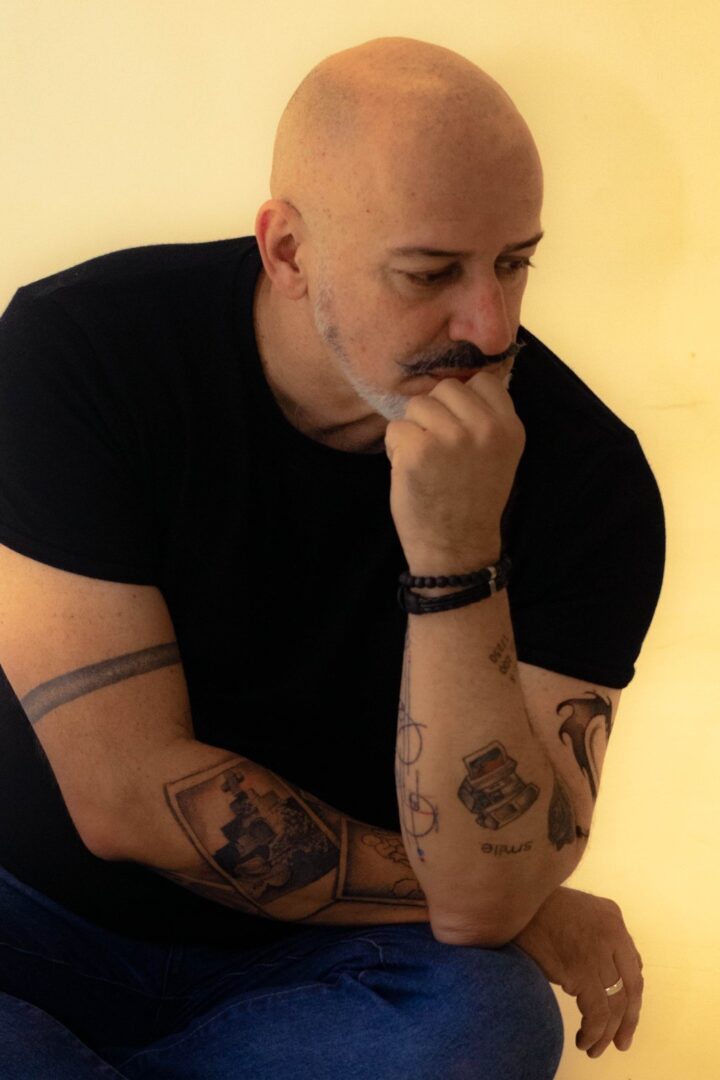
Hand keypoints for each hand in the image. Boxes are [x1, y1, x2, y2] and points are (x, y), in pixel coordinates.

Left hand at [384, 370, 524, 570]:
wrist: (457, 547)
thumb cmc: (473, 500)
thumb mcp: (498, 454)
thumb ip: (486, 418)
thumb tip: (458, 381)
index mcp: (509, 426)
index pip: (481, 380)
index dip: (462, 401)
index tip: (458, 427)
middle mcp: (484, 427)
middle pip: (445, 387)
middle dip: (435, 412)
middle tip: (439, 448)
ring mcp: (451, 437)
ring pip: (417, 404)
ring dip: (413, 430)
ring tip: (425, 461)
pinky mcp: (418, 450)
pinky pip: (396, 428)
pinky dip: (396, 449)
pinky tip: (410, 471)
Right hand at [512, 886, 643, 1058]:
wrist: (511, 902)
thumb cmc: (535, 907)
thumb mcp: (574, 910)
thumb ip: (595, 932)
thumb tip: (608, 971)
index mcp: (612, 917)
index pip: (632, 964)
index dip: (630, 995)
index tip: (624, 1015)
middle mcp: (613, 934)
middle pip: (631, 987)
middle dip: (628, 1020)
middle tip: (620, 1042)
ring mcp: (599, 953)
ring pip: (616, 1004)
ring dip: (607, 1033)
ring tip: (595, 1048)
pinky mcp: (581, 972)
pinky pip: (597, 1012)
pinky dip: (594, 1032)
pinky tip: (584, 1041)